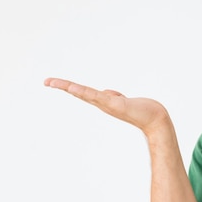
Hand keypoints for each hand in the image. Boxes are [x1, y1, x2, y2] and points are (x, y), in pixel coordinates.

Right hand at [44, 77, 170, 135]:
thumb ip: (115, 97)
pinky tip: (73, 88)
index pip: (83, 92)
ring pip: (85, 94)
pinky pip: (98, 96)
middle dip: (62, 86)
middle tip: (46, 81)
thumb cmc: (143, 111)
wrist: (156, 119)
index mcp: (104, 102)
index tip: (54, 82)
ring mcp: (108, 105)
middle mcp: (103, 104)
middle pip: (79, 93)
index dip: (69, 87)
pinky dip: (84, 92)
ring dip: (69, 87)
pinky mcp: (116, 105)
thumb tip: (108, 93)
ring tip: (53, 82)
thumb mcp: (125, 101)